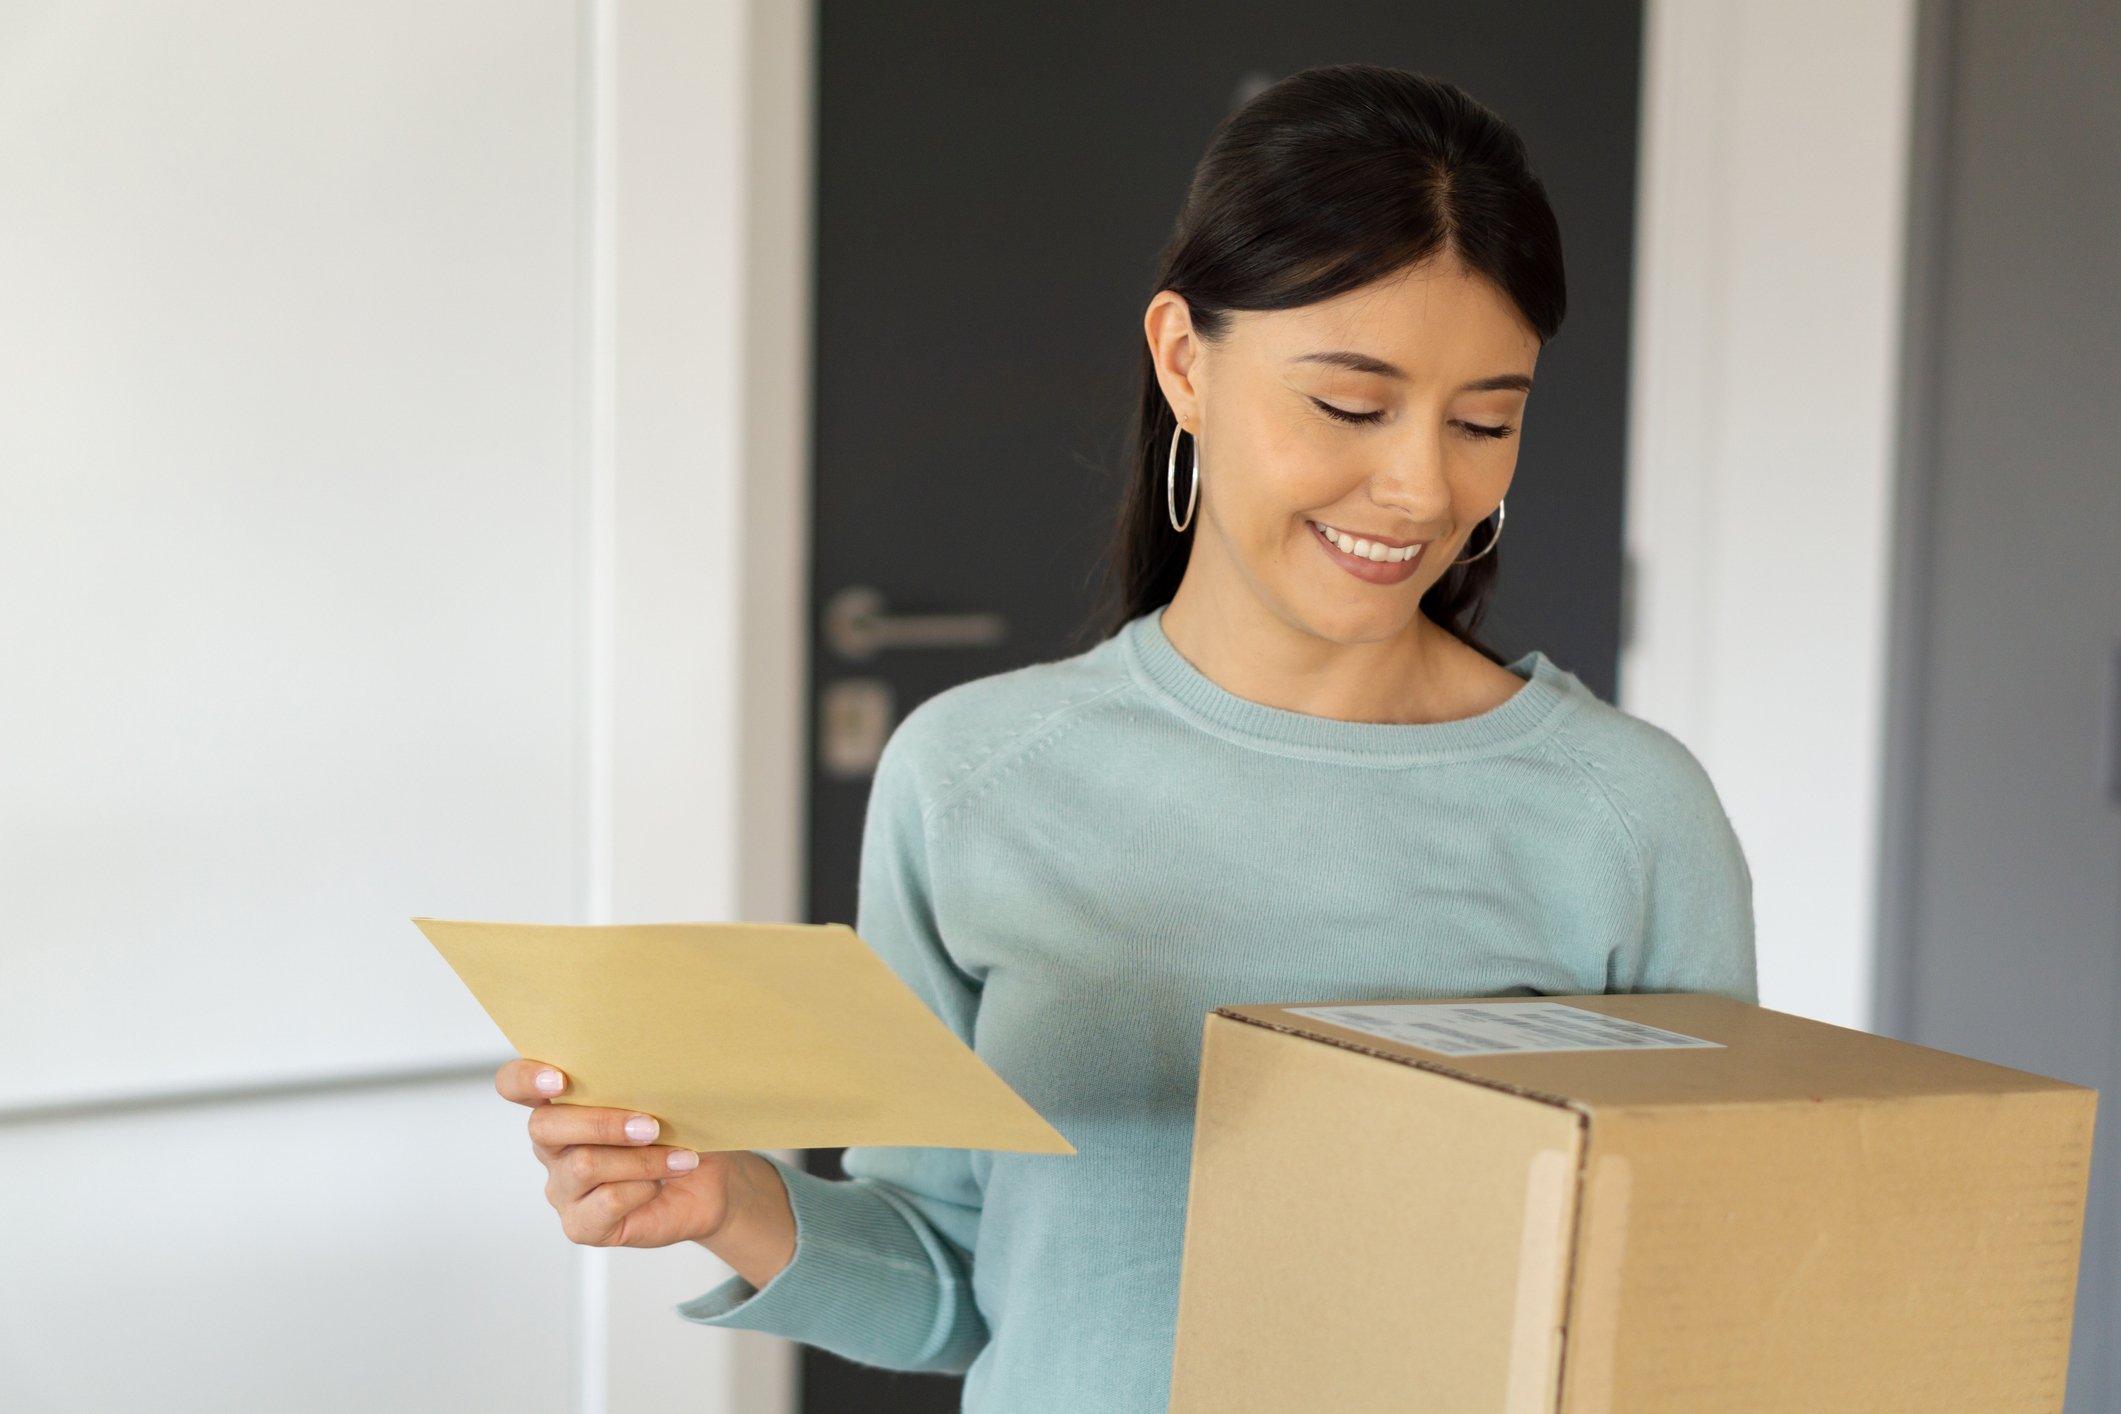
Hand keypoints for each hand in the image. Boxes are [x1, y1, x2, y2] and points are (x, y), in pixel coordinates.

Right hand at [494, 1058, 755, 1249]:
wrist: (709, 1184)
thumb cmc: (682, 1133)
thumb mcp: (665, 1098)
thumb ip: (642, 1081)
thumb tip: (653, 1067)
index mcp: (562, 1104)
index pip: (515, 1084)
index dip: (525, 1079)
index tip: (559, 1079)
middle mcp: (553, 1146)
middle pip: (543, 1126)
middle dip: (601, 1122)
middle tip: (652, 1127)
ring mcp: (563, 1188)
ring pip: (584, 1164)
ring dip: (640, 1159)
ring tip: (678, 1157)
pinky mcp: (581, 1225)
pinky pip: (606, 1202)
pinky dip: (643, 1187)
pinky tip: (665, 1181)